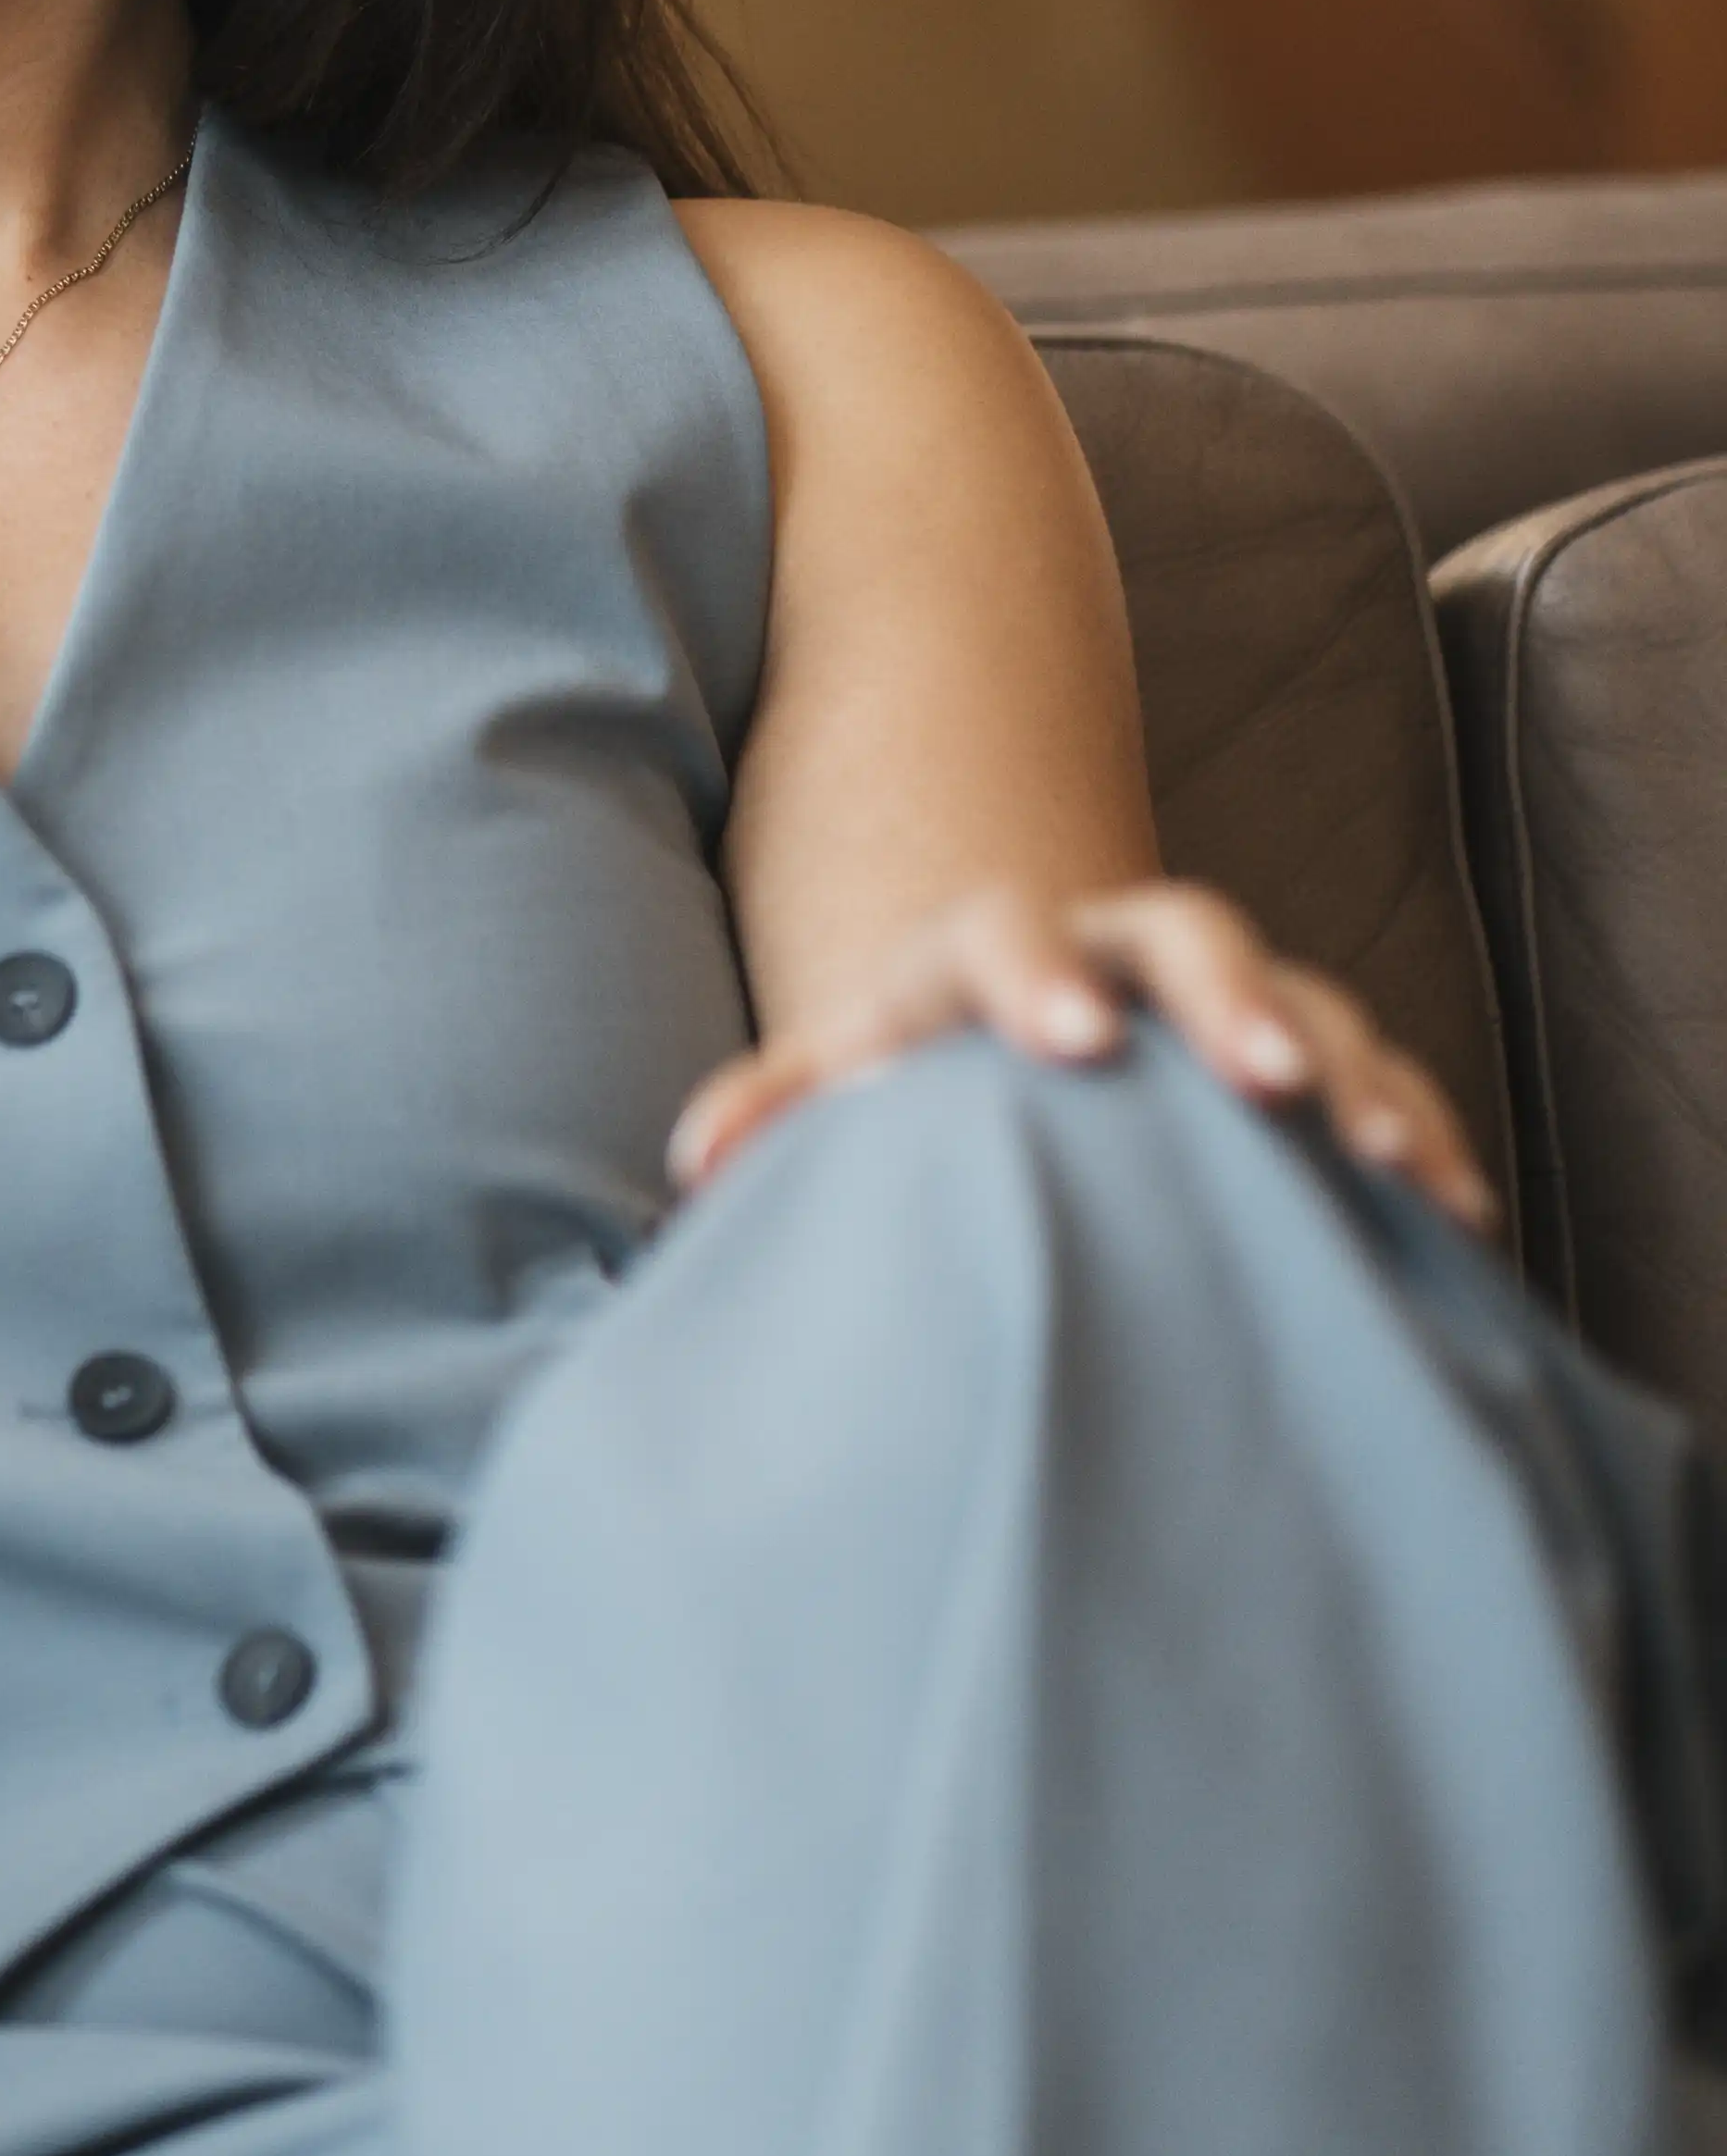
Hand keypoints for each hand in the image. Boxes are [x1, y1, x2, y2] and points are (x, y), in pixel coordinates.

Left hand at [667, 878, 1497, 1238]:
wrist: (1015, 1049)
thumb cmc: (915, 1086)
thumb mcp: (843, 1083)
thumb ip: (778, 1110)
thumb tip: (697, 1162)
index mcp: (989, 952)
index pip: (1002, 933)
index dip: (1035, 973)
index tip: (1067, 1042)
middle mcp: (1122, 956)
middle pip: (1185, 936)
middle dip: (1228, 999)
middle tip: (1261, 1082)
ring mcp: (1230, 1003)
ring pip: (1306, 1004)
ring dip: (1348, 1076)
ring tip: (1393, 1164)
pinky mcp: (1317, 1064)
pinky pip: (1387, 1082)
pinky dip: (1424, 1137)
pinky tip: (1458, 1222)